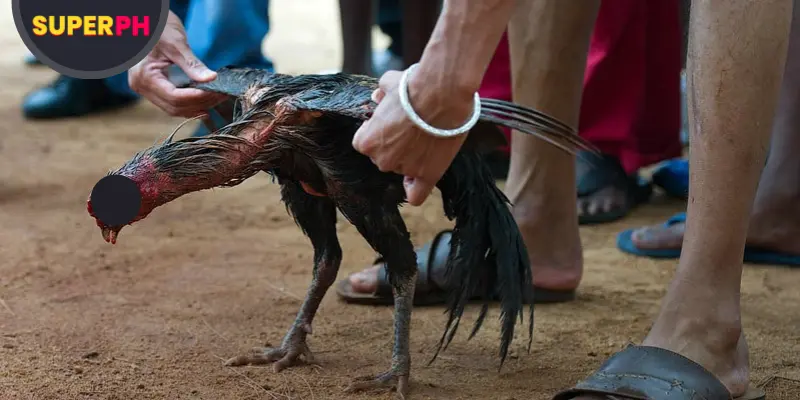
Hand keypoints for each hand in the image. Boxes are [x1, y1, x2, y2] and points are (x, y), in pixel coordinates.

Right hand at [128, 11, 226, 117]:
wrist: (148, 22)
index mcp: (145, 76)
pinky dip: (190, 103)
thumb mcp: (176, 44)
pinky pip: (173, 102)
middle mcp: (142, 87)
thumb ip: (192, 64)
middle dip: (200, 103)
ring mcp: (146, 89)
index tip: (217, 92)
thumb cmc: (159, 28)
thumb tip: (212, 78)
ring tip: (217, 97)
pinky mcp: (154, 88)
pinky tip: (205, 98)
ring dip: (197, 106)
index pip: (174, 97)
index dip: (198, 97)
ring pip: (174, 108)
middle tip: (222, 95)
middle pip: (175, 106)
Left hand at [352, 68, 474, 205]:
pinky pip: (416, 195)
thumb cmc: (413, 87)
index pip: (364, 144)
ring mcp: (405, 169)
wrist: (442, 94)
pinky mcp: (428, 175)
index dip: (376, 132)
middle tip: (410, 128)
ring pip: (402, 170)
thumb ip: (380, 94)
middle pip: (383, 158)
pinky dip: (415, 189)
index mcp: (366, 142)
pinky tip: (420, 178)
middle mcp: (382, 160)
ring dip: (410, 159)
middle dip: (394, 145)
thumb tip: (378, 97)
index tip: (389, 122)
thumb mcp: (389, 84)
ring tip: (426, 138)